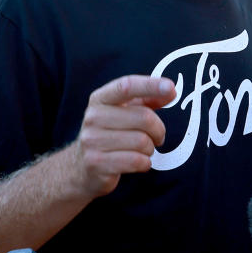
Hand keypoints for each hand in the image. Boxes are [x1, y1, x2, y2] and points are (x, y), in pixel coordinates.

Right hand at [61, 75, 176, 199]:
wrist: (80, 167)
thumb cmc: (110, 135)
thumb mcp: (123, 112)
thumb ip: (146, 100)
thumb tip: (170, 91)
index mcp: (100, 99)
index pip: (126, 86)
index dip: (150, 85)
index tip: (171, 88)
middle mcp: (93, 117)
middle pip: (144, 118)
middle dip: (158, 130)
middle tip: (157, 137)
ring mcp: (92, 140)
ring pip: (142, 142)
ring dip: (150, 149)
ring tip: (143, 150)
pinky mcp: (96, 163)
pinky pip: (136, 161)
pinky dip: (145, 163)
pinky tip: (139, 162)